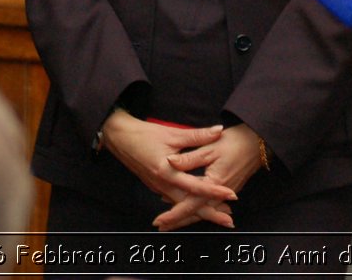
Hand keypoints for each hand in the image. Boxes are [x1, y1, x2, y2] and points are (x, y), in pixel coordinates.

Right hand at [100, 111, 236, 207]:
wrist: (120, 138)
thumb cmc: (145, 134)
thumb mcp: (172, 133)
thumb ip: (197, 135)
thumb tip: (219, 130)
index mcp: (167, 172)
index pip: (196, 186)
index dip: (215, 191)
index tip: (232, 195)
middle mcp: (162, 185)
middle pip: (190, 205)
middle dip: (210, 213)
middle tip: (229, 220)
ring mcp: (158, 188)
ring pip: (183, 205)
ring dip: (200, 211)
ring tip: (219, 216)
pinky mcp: (156, 186)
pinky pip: (175, 200)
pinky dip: (188, 205)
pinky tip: (197, 207)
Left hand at [155, 124, 264, 230]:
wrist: (258, 142)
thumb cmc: (234, 142)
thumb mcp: (209, 147)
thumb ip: (189, 158)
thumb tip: (169, 162)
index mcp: (214, 183)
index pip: (190, 205)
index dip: (174, 214)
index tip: (159, 222)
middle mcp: (220, 193)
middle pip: (196, 212)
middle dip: (178, 220)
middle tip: (161, 226)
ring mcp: (225, 193)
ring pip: (203, 209)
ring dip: (188, 215)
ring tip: (171, 220)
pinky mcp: (228, 189)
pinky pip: (211, 203)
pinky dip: (199, 207)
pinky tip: (190, 205)